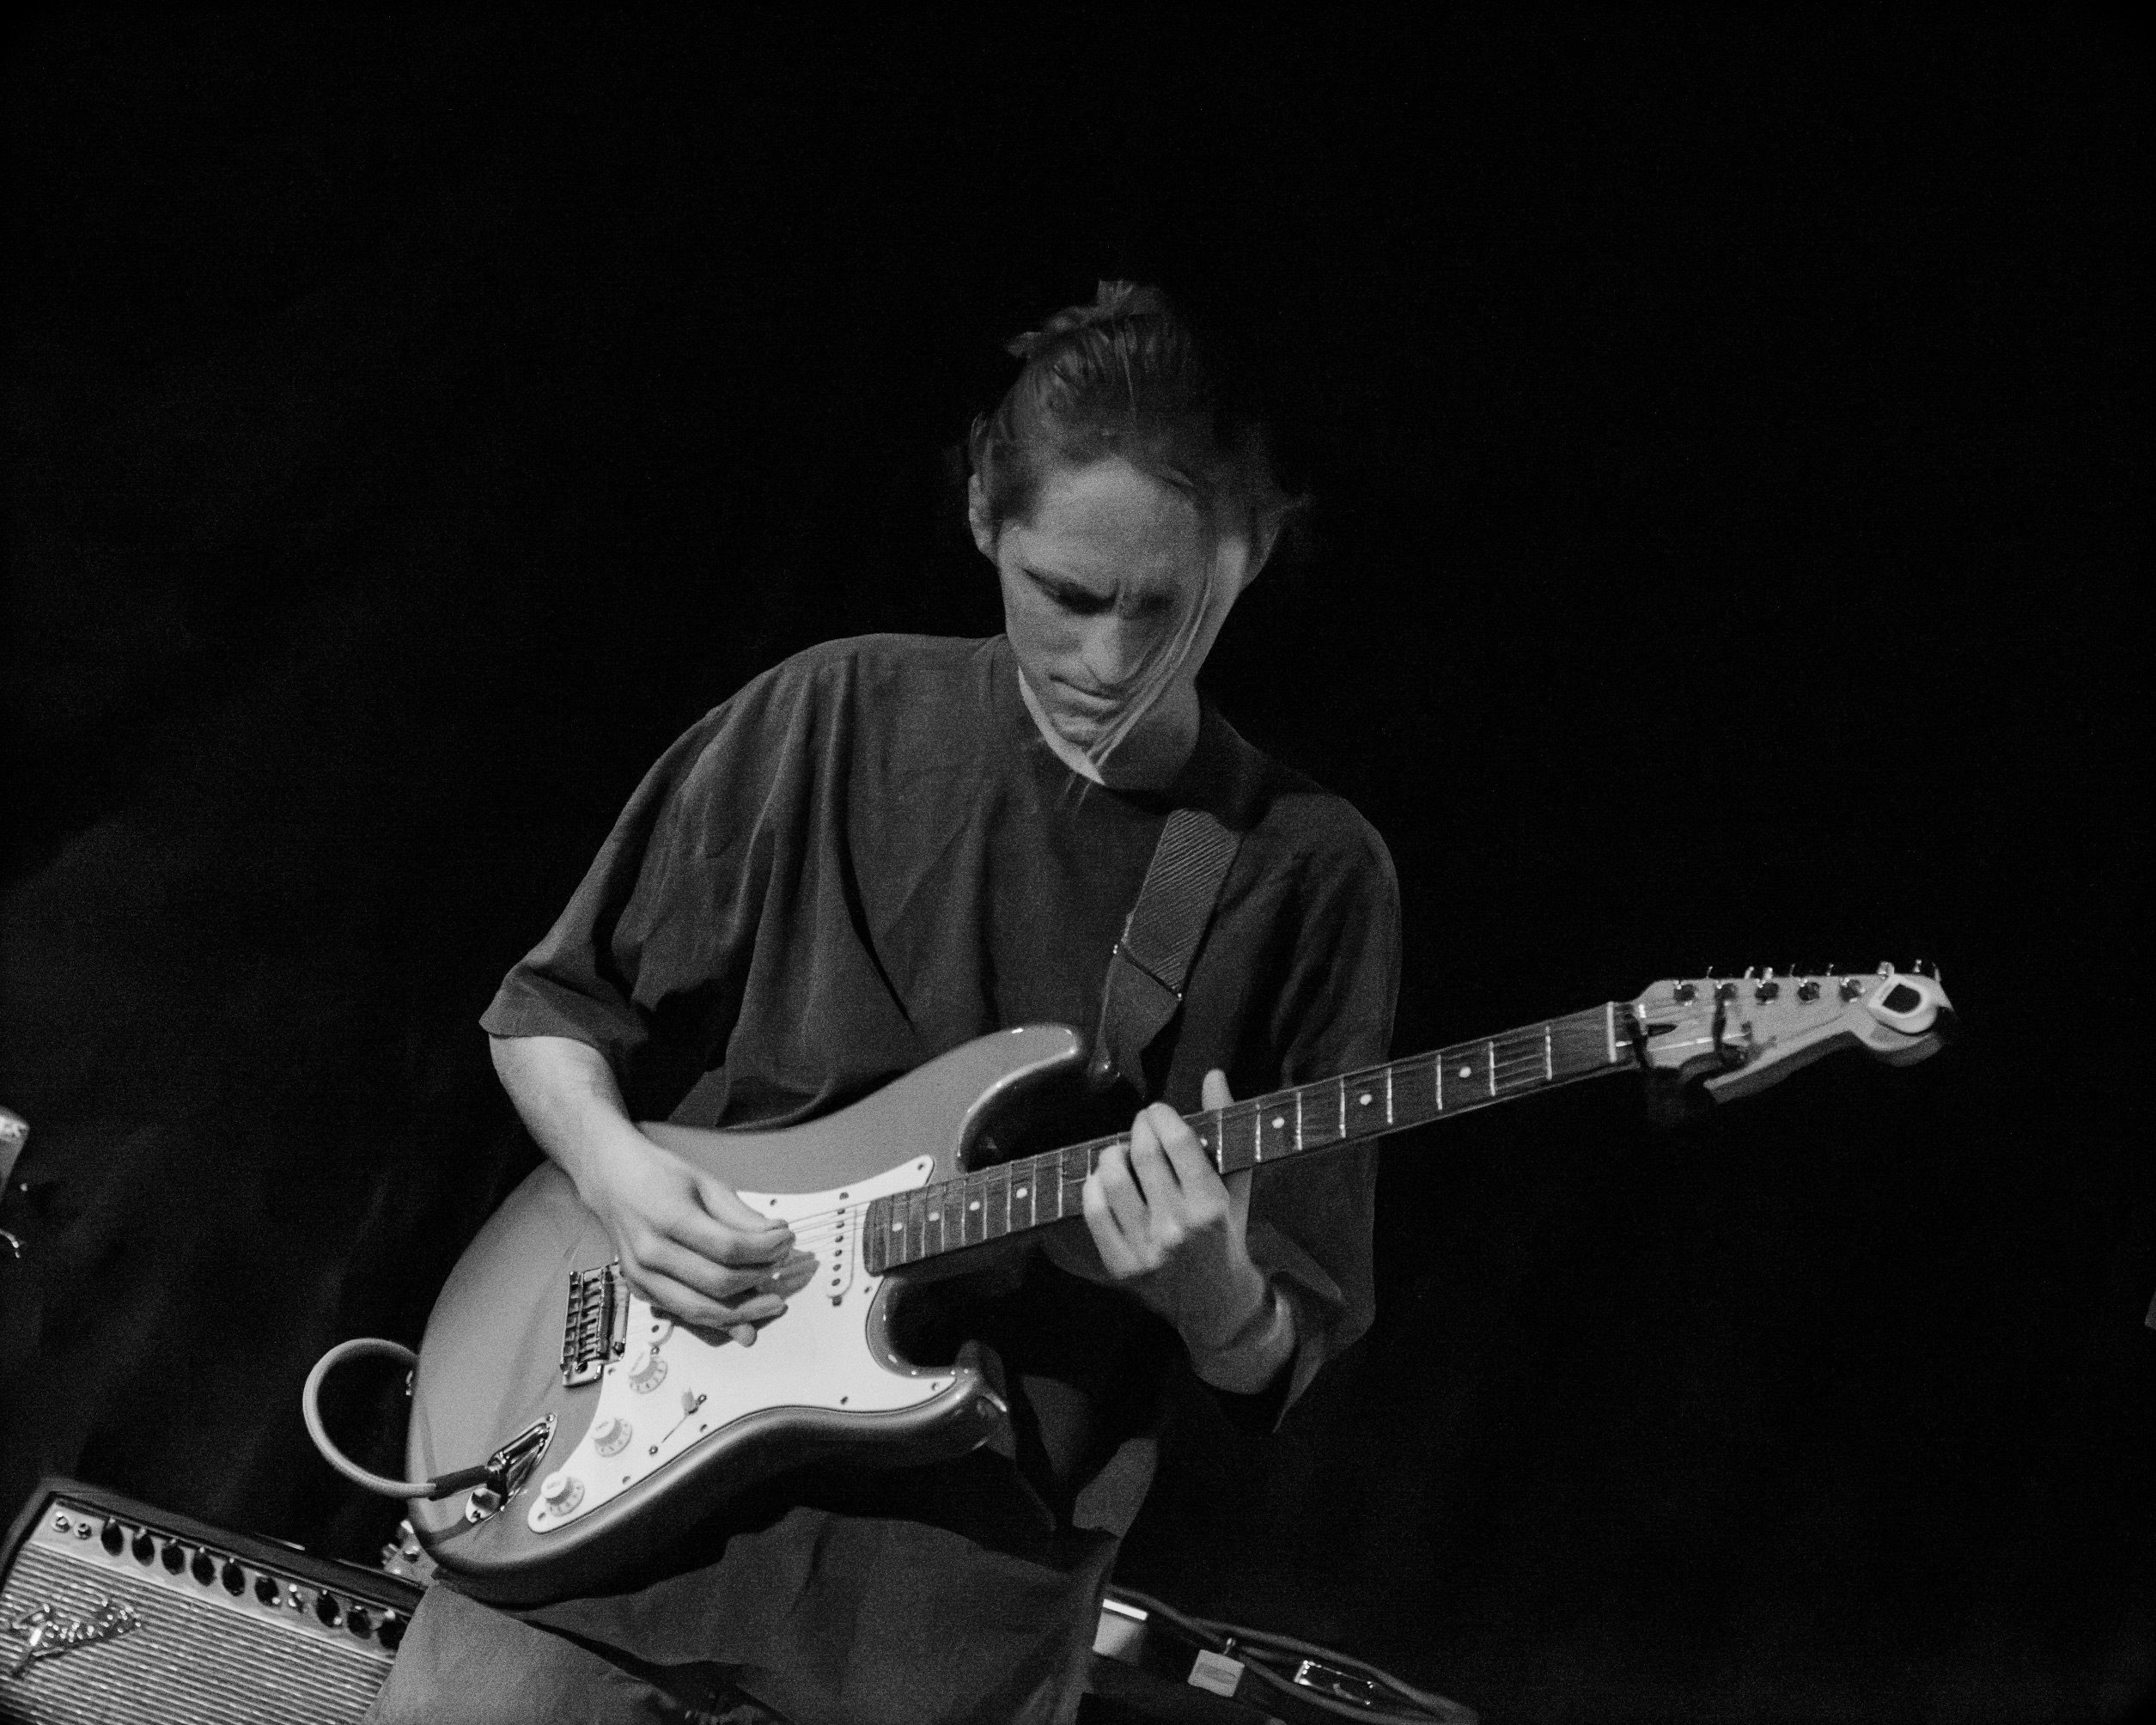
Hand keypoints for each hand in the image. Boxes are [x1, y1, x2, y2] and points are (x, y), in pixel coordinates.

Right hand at [577, 1129, 814, 1345]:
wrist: (611, 1179)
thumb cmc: (657, 1175)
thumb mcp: (705, 1182)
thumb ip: (741, 1214)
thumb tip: (777, 1236)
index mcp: (668, 1218)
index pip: (729, 1248)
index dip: (765, 1249)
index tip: (787, 1241)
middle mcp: (650, 1253)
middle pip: (717, 1283)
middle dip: (759, 1279)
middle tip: (781, 1267)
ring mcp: (641, 1276)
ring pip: (700, 1310)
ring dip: (742, 1312)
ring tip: (771, 1302)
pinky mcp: (640, 1289)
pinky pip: (683, 1314)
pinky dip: (716, 1319)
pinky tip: (741, 1316)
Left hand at [1082, 1069, 1268, 1352]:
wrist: (1216, 1303)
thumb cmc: (1227, 1235)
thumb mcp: (1234, 1184)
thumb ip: (1224, 1128)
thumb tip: (1214, 1074)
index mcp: (1210, 1205)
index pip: (1176, 1141)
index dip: (1161, 1115)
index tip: (1157, 1111)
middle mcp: (1177, 1227)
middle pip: (1142, 1154)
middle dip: (1138, 1128)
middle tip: (1141, 1125)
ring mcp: (1146, 1249)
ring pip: (1112, 1179)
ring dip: (1112, 1154)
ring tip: (1122, 1152)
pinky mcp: (1121, 1266)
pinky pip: (1093, 1211)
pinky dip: (1093, 1187)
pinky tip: (1104, 1181)